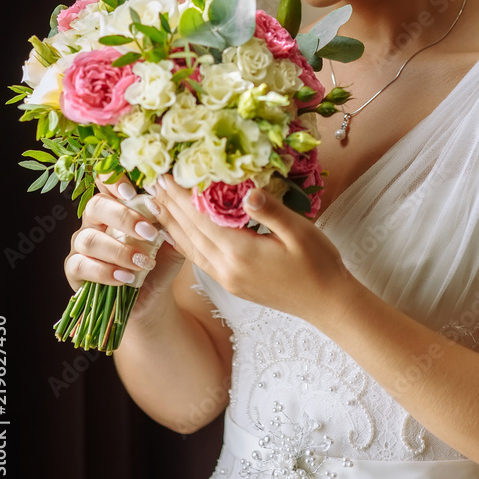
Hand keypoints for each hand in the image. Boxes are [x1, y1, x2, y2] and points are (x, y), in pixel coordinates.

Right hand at [64, 176, 185, 320]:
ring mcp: (81, 244)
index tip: (133, 191)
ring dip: (119, 250)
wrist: (152, 297)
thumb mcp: (172, 241)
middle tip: (149, 233)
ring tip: (144, 263)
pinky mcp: (75, 270)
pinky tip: (127, 277)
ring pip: (89, 238)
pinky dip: (105, 272)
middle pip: (96, 205)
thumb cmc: (160, 261)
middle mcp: (95, 220)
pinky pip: (81, 265)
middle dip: (123, 217)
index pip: (106, 181)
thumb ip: (173, 222)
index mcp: (117, 204)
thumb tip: (178, 204)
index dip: (113, 179)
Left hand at [152, 175, 361, 329]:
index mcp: (240, 252)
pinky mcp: (232, 284)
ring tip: (157, 203)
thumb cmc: (318, 264)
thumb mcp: (300, 231)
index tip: (164, 175)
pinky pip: (198, 259)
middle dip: (170, 206)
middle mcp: (226, 268)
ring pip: (190, 248)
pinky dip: (183, 242)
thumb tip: (247, 191)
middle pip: (189, 233)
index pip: (201, 219)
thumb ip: (271, 211)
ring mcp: (227, 279)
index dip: (181, 196)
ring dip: (172, 224)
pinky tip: (177, 233)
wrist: (327, 303)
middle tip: (152, 181)